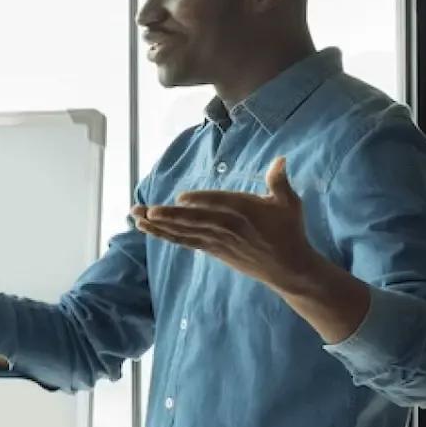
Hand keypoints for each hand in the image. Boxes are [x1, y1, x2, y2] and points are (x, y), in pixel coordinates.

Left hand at [131, 156, 320, 297]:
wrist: (287, 267)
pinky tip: (151, 230)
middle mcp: (227, 226)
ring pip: (183, 232)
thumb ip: (279, 181)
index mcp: (245, 210)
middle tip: (139, 210)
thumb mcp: (288, 203)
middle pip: (192, 219)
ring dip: (158, 226)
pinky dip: (168, 236)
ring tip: (136, 219)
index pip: (218, 203)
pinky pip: (186, 242)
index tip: (179, 198)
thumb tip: (280, 159)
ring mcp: (217, 240)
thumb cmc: (289, 230)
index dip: (199, 201)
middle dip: (164, 215)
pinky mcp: (213, 250)